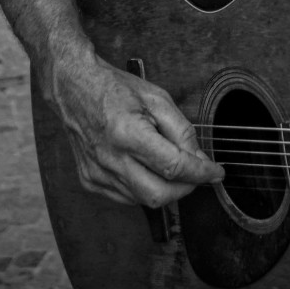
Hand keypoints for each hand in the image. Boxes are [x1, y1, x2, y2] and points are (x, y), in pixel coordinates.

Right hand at [44, 51, 223, 207]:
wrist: (73, 88)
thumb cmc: (114, 89)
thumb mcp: (157, 99)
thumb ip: (182, 130)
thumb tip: (199, 159)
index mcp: (127, 133)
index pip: (174, 166)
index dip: (201, 173)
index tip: (216, 173)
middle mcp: (109, 158)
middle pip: (159, 194)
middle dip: (186, 188)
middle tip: (196, 172)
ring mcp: (97, 173)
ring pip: (144, 200)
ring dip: (165, 188)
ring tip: (167, 163)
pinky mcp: (90, 181)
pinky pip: (127, 197)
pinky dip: (144, 187)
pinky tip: (146, 168)